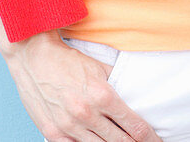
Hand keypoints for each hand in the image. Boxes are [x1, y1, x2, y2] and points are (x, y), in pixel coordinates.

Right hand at [0, 30, 162, 140]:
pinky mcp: (53, 133)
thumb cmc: (66, 60)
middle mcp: (87, 114)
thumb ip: (117, 82)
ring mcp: (68, 127)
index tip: (156, 141)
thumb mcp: (98, 66)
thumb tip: (134, 94)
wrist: (33, 56)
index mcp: (102, 95)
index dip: (148, 137)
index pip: (133, 126)